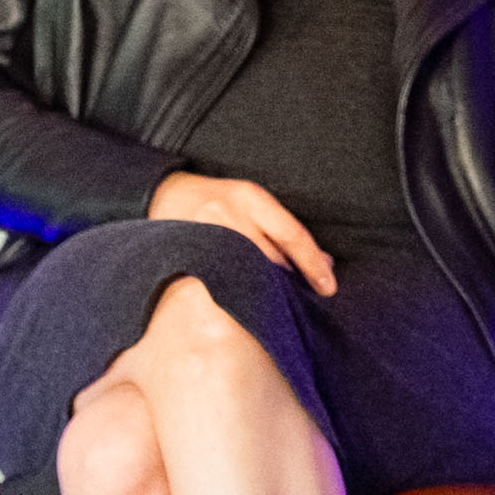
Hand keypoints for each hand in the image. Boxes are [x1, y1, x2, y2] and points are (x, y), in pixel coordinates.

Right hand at [147, 171, 337, 295]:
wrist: (165, 193)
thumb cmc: (220, 199)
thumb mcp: (253, 202)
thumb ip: (283, 229)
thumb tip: (324, 263)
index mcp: (252, 198)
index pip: (292, 235)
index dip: (314, 264)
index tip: (329, 287)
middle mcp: (230, 214)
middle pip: (271, 259)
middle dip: (291, 281)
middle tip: (306, 296)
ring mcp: (207, 234)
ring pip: (248, 272)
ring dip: (267, 290)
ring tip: (278, 301)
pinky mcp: (190, 251)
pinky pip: (221, 280)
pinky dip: (239, 291)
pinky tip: (247, 301)